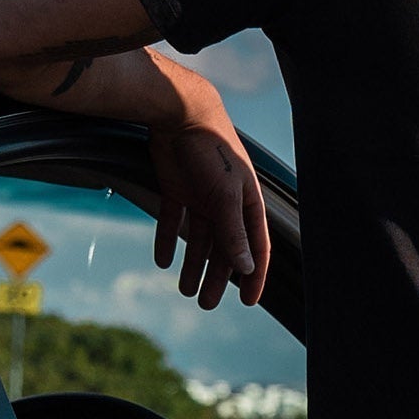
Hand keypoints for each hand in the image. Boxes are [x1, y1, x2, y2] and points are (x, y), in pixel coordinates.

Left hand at [148, 102, 271, 310]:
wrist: (180, 114)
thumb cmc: (212, 151)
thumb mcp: (225, 196)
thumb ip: (233, 232)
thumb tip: (245, 268)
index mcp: (246, 204)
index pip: (255, 247)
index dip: (254, 275)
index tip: (250, 302)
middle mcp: (226, 204)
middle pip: (224, 249)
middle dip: (217, 278)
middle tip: (207, 304)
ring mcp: (201, 197)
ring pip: (198, 240)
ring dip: (193, 265)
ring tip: (184, 290)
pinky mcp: (176, 190)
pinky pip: (172, 222)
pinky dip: (167, 241)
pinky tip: (162, 261)